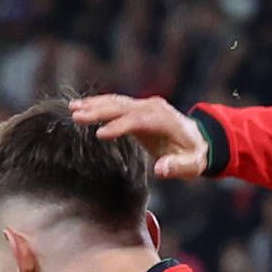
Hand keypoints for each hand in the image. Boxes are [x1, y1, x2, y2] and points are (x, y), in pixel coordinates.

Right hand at [69, 93, 212, 180]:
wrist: (199, 138)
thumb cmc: (195, 154)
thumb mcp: (193, 165)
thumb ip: (178, 167)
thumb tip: (160, 170)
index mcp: (165, 120)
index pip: (139, 120)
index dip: (119, 126)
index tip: (100, 135)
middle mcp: (153, 107)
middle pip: (123, 107)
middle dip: (99, 111)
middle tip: (77, 116)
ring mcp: (144, 105)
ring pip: (116, 102)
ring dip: (94, 104)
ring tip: (72, 108)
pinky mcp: (137, 108)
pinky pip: (115, 104)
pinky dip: (98, 104)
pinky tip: (81, 107)